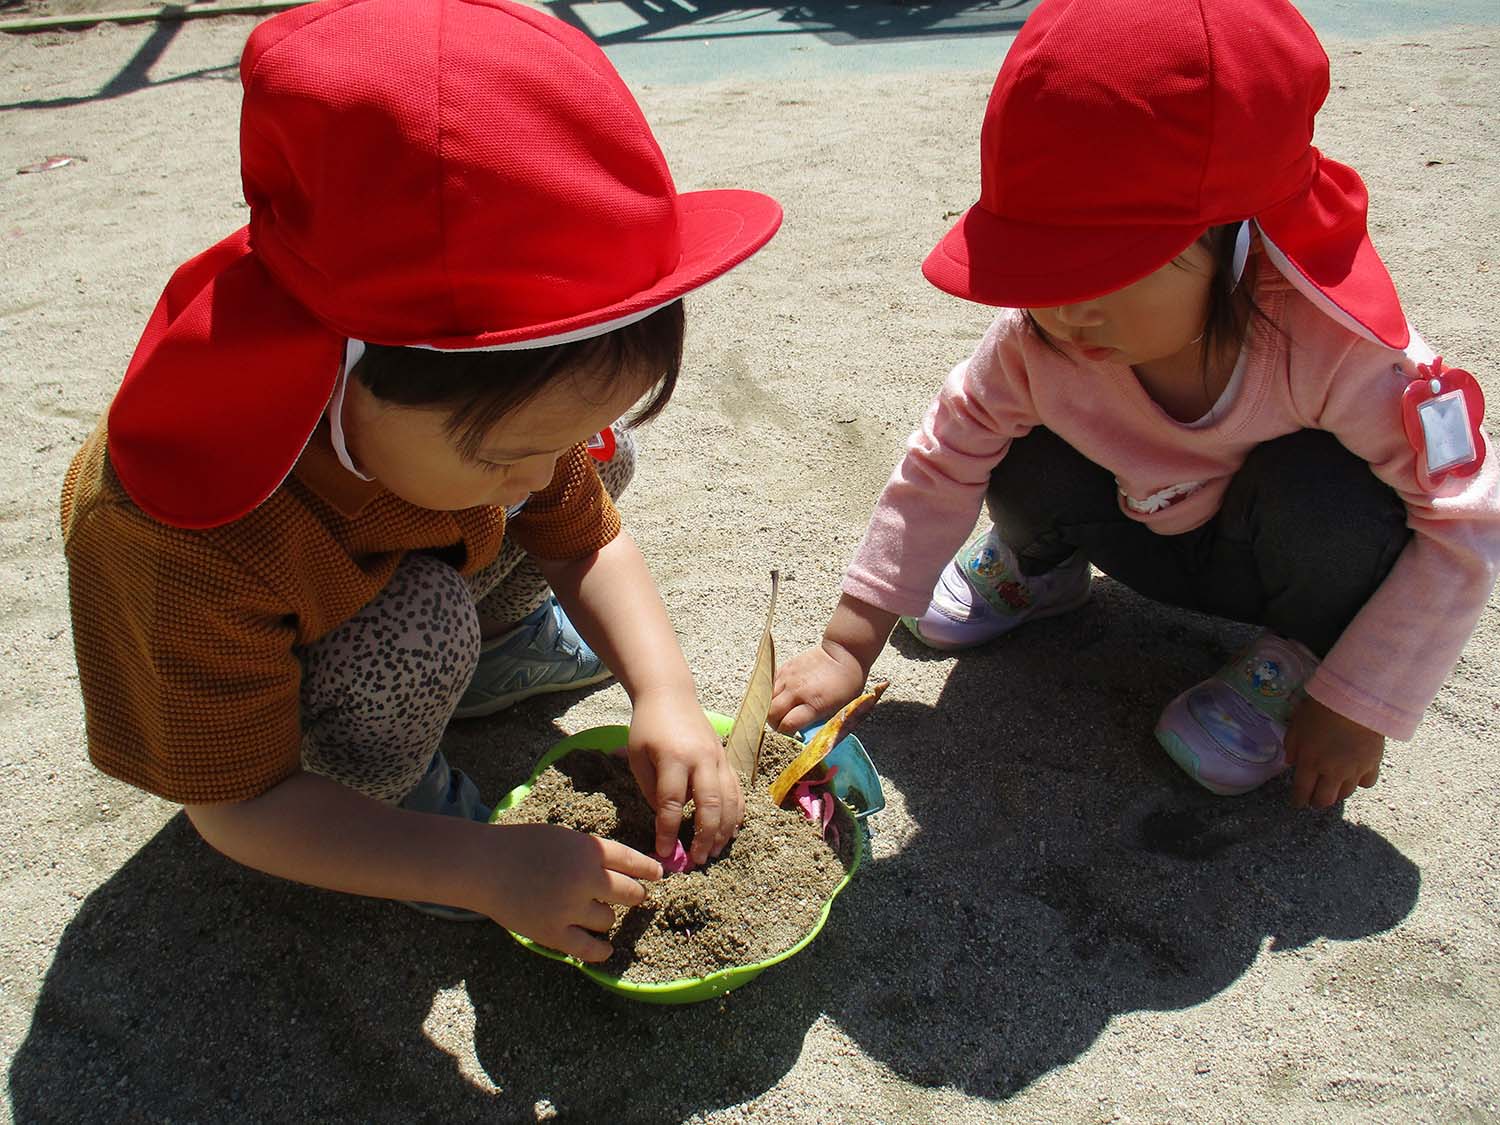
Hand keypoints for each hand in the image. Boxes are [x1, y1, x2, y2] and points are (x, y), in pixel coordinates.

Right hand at [484, 822, 661, 961]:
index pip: (633, 861)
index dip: (649, 870)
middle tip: (635, 897)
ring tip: (593, 912)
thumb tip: (625, 872)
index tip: (658, 875)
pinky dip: (601, 950)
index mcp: (589, 850)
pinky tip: (605, 948)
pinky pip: (590, 949)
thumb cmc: (522, 846)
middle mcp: (585, 878)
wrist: (484, 866)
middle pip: (630, 893)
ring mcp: (570, 908)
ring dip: (606, 917)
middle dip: (636, 895)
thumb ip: (592, 854)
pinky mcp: (554, 933)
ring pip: (608, 920)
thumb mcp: (564, 838)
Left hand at [627, 688, 743, 865]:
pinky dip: (736, 814)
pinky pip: (737, 791)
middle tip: (696, 861)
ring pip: (729, 800)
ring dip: (723, 830)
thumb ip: (651, 789)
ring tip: (713, 852)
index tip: (664, 853)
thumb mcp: (638, 757)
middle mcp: (701, 759)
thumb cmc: (648, 727)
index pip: (671, 803)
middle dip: (703, 837)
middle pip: (709, 804)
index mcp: (674, 758)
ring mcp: (718, 759)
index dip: (667, 831)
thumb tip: (666, 819)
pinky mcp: (727, 759)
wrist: (670, 695)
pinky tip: (729, 832)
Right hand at [769, 639, 868, 733]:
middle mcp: (797, 691)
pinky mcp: (786, 667)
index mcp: (814, 704)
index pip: (787, 725)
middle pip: (771, 713)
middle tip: (782, 724)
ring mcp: (789, 678)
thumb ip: (820, 720)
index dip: (786, 733)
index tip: (791, 733)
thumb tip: (805, 732)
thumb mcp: (839, 708)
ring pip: (766, 698)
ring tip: (780, 710)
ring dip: (770, 707)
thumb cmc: (847, 683)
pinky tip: (781, 695)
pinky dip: (772, 692)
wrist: (844, 653)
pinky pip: (770, 683)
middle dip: (774, 722)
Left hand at [1283, 695, 1384, 808]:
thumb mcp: (1296, 725)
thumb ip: (1291, 747)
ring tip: (1332, 787)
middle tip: (1313, 798)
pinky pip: (1366, 784)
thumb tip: (1291, 763)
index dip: (1298, 800)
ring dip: (1336, 794)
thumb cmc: (1320, 710)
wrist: (1355, 701)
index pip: (1302, 791)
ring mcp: (1354, 771)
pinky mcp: (1372, 765)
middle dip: (1316, 802)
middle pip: (1324, 800)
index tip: (1297, 803)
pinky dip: (1359, 783)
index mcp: (1309, 763)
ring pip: (1345, 794)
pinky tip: (1355, 776)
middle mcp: (1332, 772)